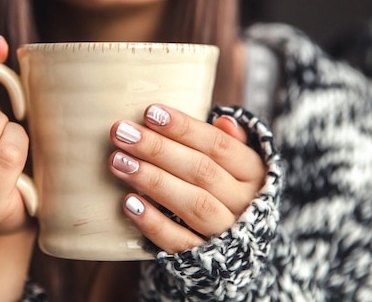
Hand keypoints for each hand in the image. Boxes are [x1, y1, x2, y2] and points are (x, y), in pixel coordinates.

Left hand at [109, 104, 264, 253]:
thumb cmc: (223, 189)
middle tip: (121, 132)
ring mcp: (226, 233)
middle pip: (201, 171)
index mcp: (253, 172)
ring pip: (193, 204)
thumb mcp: (234, 164)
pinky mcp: (203, 258)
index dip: (184, 128)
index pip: (218, 145)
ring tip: (118, 161)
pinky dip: (153, 222)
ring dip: (153, 180)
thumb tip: (224, 120)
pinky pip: (179, 241)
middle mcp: (244, 202)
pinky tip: (128, 202)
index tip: (149, 112)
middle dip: (158, 149)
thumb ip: (227, 141)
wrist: (236, 250)